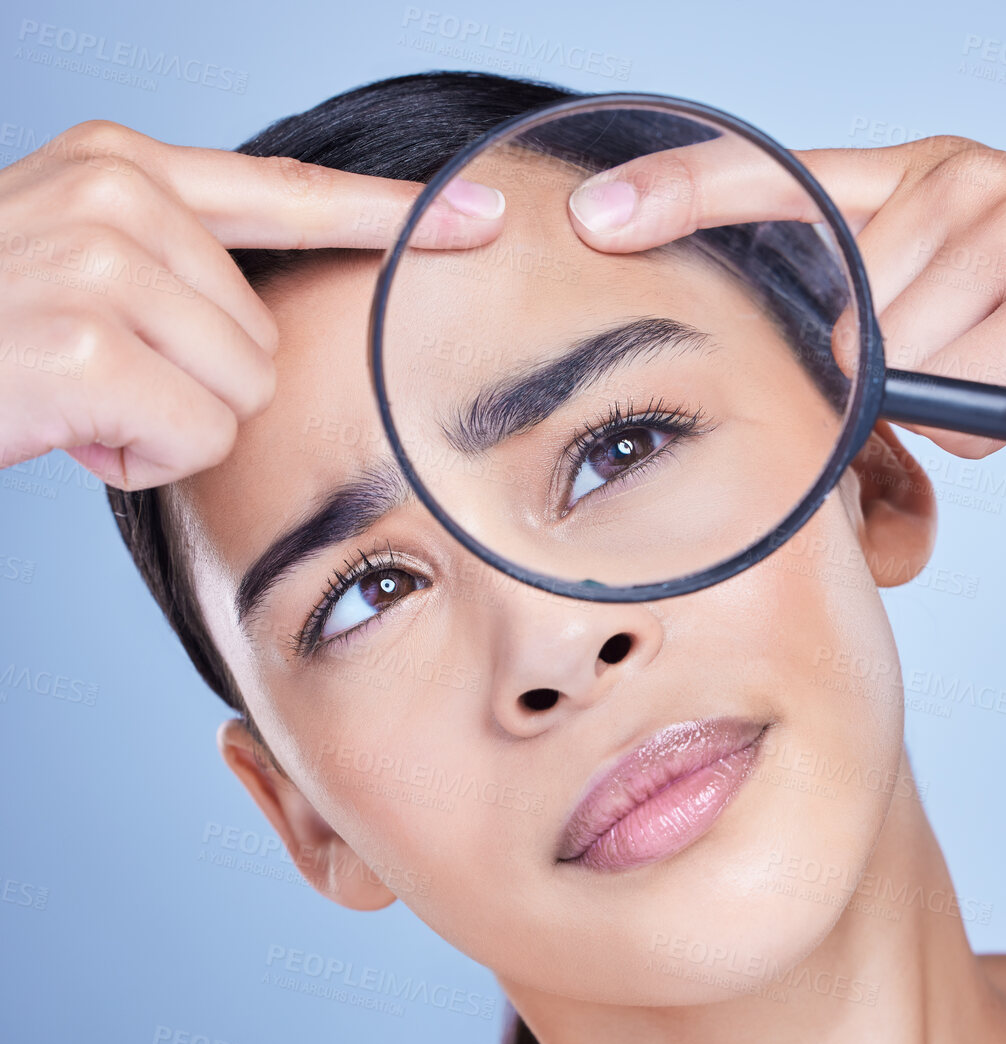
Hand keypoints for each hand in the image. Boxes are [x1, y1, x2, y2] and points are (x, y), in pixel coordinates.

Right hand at [0, 119, 504, 488]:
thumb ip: (170, 272)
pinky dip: (138, 459)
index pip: (285, 193)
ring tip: (71, 395)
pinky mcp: (90, 341)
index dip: (391, 216)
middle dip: (190, 385)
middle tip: (90, 377)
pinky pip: (196, 437)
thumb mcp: (71, 269)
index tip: (482, 217)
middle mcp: (118, 193)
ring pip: (239, 393)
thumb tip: (260, 337)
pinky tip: (68, 428)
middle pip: (265, 338)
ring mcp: (102, 260)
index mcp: (123, 167)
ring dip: (162, 424)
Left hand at [565, 134, 1005, 457]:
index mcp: (936, 173)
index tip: (600, 214)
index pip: (783, 179)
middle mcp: (965, 189)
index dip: (682, 194)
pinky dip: (1004, 428)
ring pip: (907, 377)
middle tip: (978, 372)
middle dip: (890, 388)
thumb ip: (911, 304)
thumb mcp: (997, 269)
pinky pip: (974, 404)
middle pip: (843, 335)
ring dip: (956, 410)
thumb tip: (855, 386)